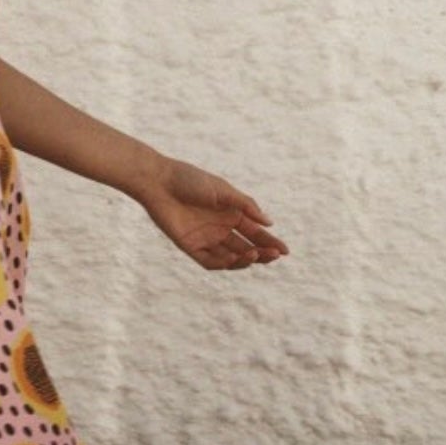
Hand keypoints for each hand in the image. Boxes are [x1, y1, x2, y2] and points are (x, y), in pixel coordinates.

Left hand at [136, 155, 289, 271]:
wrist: (160, 182)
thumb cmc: (191, 180)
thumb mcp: (224, 190)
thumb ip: (246, 206)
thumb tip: (269, 223)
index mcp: (231, 214)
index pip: (255, 232)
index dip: (270, 242)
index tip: (285, 251)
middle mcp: (220, 228)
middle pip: (246, 247)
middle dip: (262, 253)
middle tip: (273, 255)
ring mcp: (206, 238)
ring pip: (230, 257)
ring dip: (245, 259)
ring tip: (255, 254)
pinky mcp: (190, 246)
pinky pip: (209, 261)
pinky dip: (223, 263)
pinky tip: (234, 259)